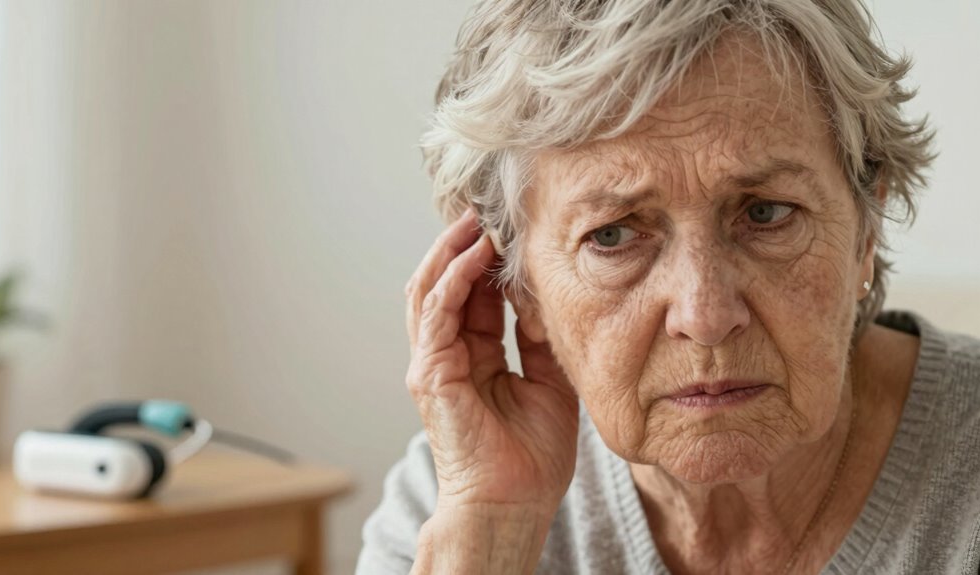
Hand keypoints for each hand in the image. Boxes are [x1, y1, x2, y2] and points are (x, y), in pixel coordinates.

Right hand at [405, 208, 579, 519]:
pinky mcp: (430, 373)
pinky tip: (477, 253)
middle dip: (462, 244)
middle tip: (486, 208)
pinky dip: (454, 278)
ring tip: (476, 218)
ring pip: (430, 290)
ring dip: (452, 251)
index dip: (487, 259)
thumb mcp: (549, 381)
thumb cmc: (530, 456)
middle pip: (444, 284)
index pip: (472, 294)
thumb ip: (539, 338)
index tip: (510, 226)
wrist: (514, 503)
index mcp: (473, 357)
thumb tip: (540, 294)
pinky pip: (437, 313)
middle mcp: (446, 355)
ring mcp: (433, 363)